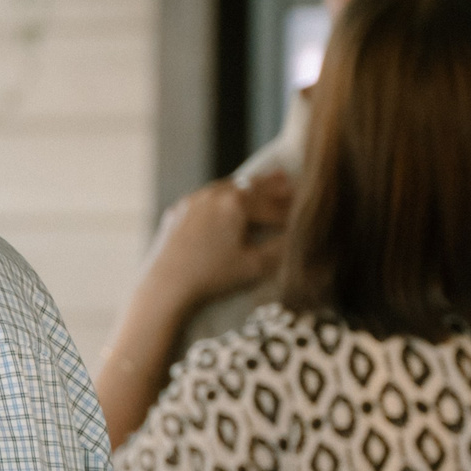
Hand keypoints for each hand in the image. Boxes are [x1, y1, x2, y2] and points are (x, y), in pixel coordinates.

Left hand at [139, 172, 296, 311]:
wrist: (165, 287)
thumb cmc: (212, 278)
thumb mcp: (254, 266)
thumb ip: (281, 249)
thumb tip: (299, 238)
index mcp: (236, 203)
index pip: (272, 206)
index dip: (291, 212)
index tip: (306, 213)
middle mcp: (214, 194)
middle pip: (251, 187)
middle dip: (273, 187)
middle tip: (290, 182)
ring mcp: (193, 200)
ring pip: (228, 187)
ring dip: (248, 187)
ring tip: (265, 182)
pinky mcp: (178, 211)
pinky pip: (207, 197)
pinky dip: (224, 195)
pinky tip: (227, 198)